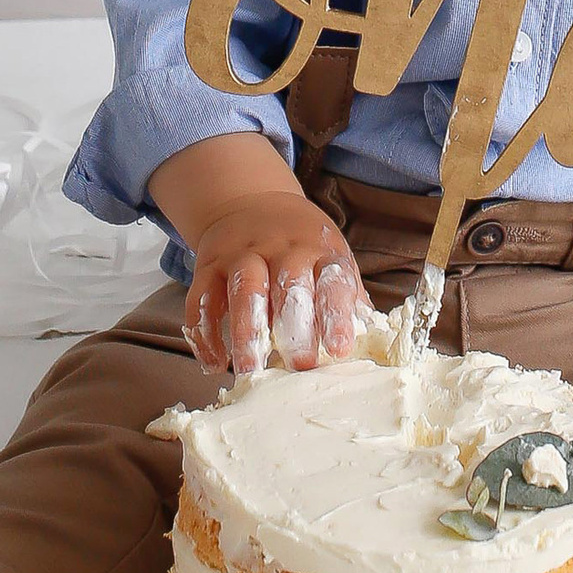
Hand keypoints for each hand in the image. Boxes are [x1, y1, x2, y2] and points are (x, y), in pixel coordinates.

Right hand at [179, 173, 371, 376]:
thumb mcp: (331, 258)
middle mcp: (281, 248)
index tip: (339, 348)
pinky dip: (205, 333)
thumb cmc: (302, 246)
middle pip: (288, 284)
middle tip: (300, 365)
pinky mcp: (209, 264)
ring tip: (250, 370)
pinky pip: (202, 298)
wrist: (252, 202)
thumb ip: (347, 298)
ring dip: (247, 332)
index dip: (337, 315)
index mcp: (319, 250)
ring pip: (244, 290)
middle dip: (295, 326)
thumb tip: (370, 340)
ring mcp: (242, 253)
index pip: (332, 280)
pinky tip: (214, 362)